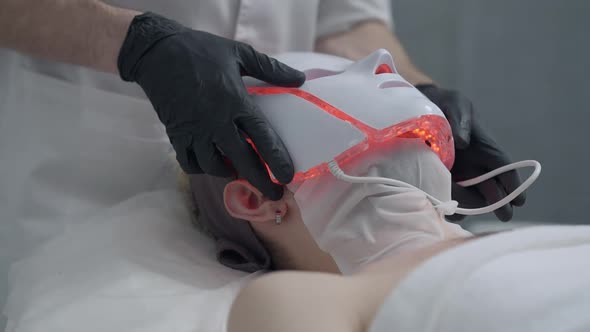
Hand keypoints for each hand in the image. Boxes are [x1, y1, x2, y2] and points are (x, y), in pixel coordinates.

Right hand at [118, 12, 305, 199]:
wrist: (156, 51)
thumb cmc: (201, 50)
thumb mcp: (239, 53)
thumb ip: (270, 69)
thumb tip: (299, 80)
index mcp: (235, 101)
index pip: (262, 137)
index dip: (276, 160)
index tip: (288, 177)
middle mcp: (216, 121)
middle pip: (242, 160)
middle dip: (260, 181)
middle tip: (274, 194)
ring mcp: (194, 130)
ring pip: (214, 166)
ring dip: (229, 173)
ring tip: (239, 173)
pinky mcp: (176, 134)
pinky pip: (189, 162)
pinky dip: (201, 168)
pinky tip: (211, 164)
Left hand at [416, 84, 524, 220]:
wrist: (418, 108)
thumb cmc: (444, 103)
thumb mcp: (455, 105)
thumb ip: (460, 121)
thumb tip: (463, 142)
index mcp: (485, 147)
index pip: (503, 167)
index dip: (513, 184)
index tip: (519, 200)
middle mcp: (476, 164)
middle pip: (492, 187)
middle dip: (499, 203)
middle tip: (503, 215)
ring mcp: (460, 173)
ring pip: (473, 196)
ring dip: (471, 206)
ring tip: (463, 213)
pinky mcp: (442, 178)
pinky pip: (451, 195)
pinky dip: (450, 203)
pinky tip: (443, 208)